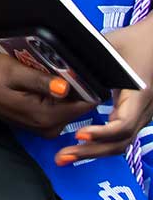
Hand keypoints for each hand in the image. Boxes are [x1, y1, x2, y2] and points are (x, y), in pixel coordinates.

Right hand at [0, 54, 93, 138]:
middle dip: (75, 87)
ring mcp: (45, 128)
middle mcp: (49, 127)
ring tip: (49, 72)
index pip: (85, 104)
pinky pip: (60, 109)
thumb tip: (66, 88)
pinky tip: (43, 83)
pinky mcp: (41, 125)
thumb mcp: (14, 72)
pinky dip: (57, 96)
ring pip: (71, 107)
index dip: (87, 85)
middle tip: (59, 67)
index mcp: (45, 116)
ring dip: (65, 90)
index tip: (81, 69)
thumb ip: (41, 81)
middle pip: (80, 106)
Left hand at [57, 20, 152, 165]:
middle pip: (120, 141)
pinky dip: (99, 143)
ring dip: (93, 152)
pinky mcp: (133, 114)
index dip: (101, 133)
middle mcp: (143, 110)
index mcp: (138, 95)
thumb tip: (56, 68)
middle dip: (91, 151)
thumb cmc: (133, 41)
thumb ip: (86, 59)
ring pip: (120, 143)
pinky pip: (119, 135)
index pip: (123, 124)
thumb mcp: (109, 47)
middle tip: (63, 157)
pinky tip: (78, 146)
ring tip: (65, 158)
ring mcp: (140, 115)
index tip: (79, 134)